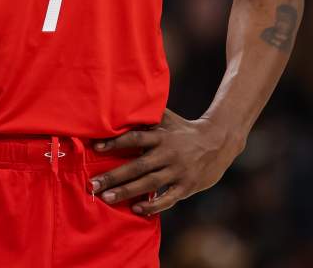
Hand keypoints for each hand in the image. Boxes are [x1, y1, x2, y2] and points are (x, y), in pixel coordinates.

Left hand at [89, 109, 245, 214]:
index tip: (95, 148)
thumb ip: (147, 115)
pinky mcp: (187, 186)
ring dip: (127, 192)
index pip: (135, 138)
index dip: (115, 142)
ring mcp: (178, 171)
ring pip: (149, 184)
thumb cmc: (184, 130)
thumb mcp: (167, 119)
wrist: (219, 142)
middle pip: (138, 166)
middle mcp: (169, 153)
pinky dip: (152, 205)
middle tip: (93, 185)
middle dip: (114, 176)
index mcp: (162, 136)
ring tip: (106, 198)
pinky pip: (167, 198)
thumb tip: (121, 103)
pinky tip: (136, 209)